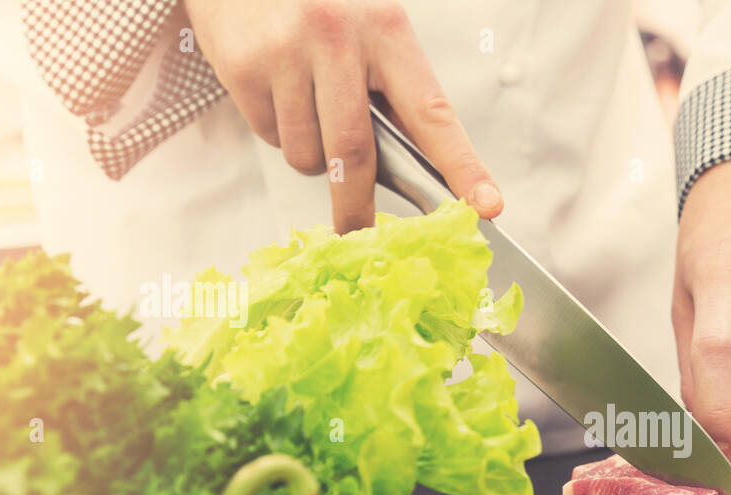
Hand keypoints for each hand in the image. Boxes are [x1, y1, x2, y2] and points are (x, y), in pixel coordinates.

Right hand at [183, 0, 501, 232]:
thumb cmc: (322, 7)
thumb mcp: (372, 32)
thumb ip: (396, 96)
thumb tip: (424, 176)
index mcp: (386, 30)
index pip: (433, 114)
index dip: (462, 168)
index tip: (488, 206)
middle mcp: (337, 37)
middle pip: (356, 153)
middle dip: (356, 206)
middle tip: (359, 235)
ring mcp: (286, 51)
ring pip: (309, 154)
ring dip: (313, 156)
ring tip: (307, 108)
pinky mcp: (242, 67)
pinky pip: (270, 136)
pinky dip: (279, 131)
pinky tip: (276, 90)